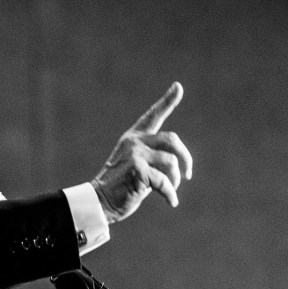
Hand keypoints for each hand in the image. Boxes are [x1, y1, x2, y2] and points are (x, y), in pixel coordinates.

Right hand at [91, 82, 193, 223]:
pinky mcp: (137, 169)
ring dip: (176, 179)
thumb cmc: (121, 187)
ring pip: (171, 162)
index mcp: (133, 138)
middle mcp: (134, 141)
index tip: (178, 86)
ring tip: (170, 191)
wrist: (100, 201)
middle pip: (172, 140)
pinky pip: (165, 181)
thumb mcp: (137, 167)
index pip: (153, 116)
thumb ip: (154, 159)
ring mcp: (135, 154)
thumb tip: (180, 165)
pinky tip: (171, 202)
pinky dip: (170, 193)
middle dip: (186, 158)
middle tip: (187, 175)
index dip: (167, 101)